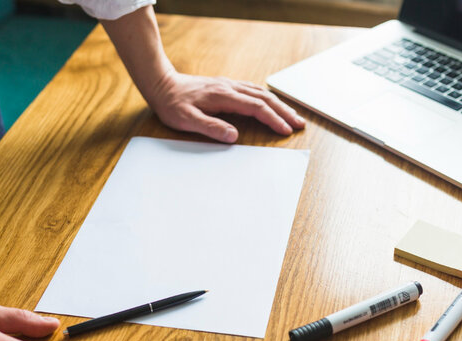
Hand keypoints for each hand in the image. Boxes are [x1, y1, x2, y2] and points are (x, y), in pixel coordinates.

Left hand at [147, 71, 305, 142]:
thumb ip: (210, 127)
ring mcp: (229, 85)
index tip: (286, 130)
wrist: (161, 84)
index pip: (256, 108)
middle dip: (284, 111)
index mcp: (223, 96)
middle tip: (300, 124)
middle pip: (264, 98)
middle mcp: (230, 88)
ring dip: (279, 104)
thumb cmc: (172, 104)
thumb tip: (233, 136)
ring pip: (261, 93)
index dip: (273, 119)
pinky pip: (253, 90)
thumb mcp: (186, 120)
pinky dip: (267, 98)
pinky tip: (272, 104)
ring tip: (292, 116)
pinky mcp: (226, 86)